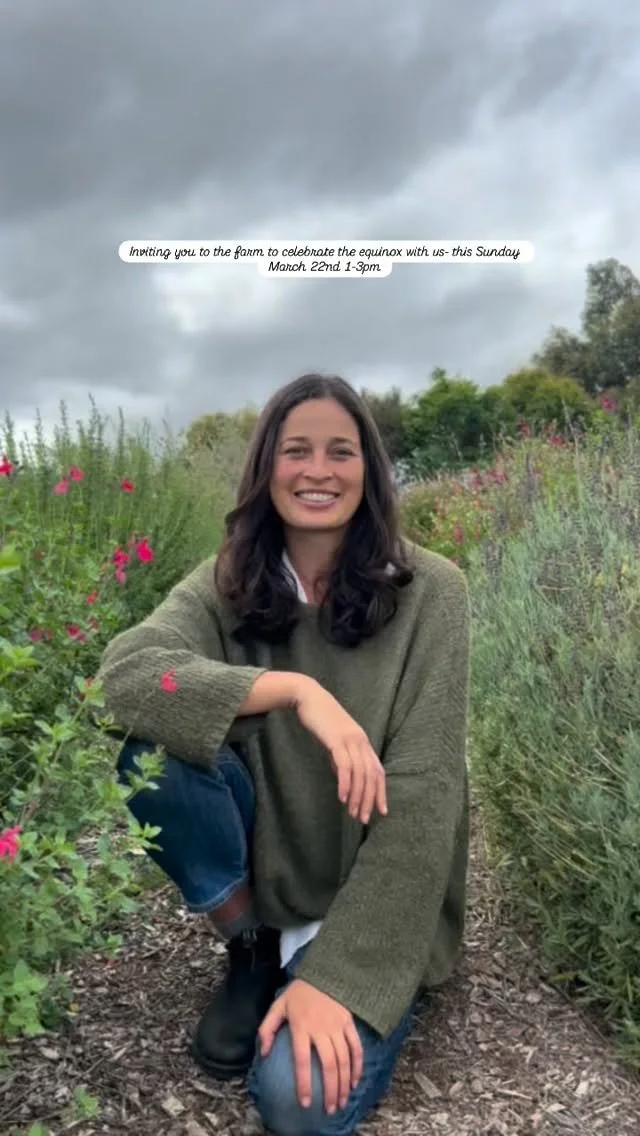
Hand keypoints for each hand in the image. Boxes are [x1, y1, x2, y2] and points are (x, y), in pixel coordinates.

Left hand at [258, 978, 363, 1114]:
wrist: (323, 971)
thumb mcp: (278, 1006)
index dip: (304, 1083)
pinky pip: (356, 1047)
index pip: (302, 1061)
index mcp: (301, 1026)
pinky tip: (354, 1082)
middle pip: (328, 1065)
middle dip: (330, 1091)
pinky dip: (357, 1066)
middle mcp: (321, 1028)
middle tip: (329, 1109)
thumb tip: (264, 1054)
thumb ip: (268, 1029)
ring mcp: (337, 1025)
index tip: (305, 1103)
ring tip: (341, 1102)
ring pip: (344, 1060)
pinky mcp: (349, 1022)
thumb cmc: (299, 993)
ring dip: (343, 1084)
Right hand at [293, 679, 387, 823]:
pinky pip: (344, 766)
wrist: (309, 697)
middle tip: (363, 818)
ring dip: (357, 796)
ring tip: (352, 813)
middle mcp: (361, 742)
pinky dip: (345, 783)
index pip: (378, 772)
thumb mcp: (336, 741)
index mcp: (363, 742)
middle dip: (368, 800)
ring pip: (360, 774)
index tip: (380, 811)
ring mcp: (350, 740)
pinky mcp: (336, 740)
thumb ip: (342, 758)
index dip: (381, 792)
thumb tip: (344, 778)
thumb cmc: (321, 719)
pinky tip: (341, 797)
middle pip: (371, 776)